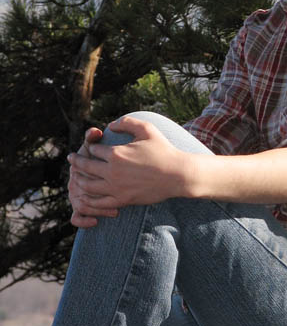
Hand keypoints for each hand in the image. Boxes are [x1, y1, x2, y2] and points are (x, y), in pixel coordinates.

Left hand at [67, 116, 186, 212]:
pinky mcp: (122, 200)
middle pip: (85, 167)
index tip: (88, 147)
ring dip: (79, 181)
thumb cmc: (163, 150)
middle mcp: (112, 171)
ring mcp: (116, 187)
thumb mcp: (147, 128)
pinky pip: (99, 203)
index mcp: (116, 153)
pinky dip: (90, 200)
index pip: (93, 150)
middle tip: (71, 159)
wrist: (177, 175)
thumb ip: (127, 122)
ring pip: (88, 186)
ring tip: (76, 178)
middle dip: (76, 162)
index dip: (89, 147)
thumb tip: (110, 125)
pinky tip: (87, 197)